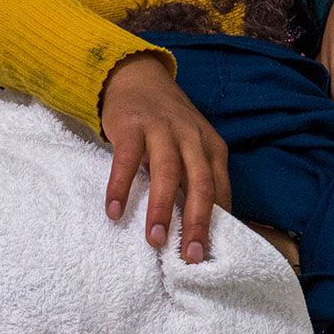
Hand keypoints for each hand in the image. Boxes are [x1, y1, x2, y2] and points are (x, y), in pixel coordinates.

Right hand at [98, 53, 229, 261]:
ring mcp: (162, 129)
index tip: (210, 253)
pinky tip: (114, 211)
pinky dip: (121, 187)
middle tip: (190, 255)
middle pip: (199, 183)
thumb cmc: (167, 124)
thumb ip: (199, 177)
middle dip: (197, 222)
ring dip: (162, 208)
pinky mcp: (132, 126)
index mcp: (211, 146)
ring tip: (155, 239)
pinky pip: (127, 160)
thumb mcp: (193, 145)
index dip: (217, 222)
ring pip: (167, 172)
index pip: (219, 189)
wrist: (137, 78)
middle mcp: (191, 137)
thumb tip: (203, 227)